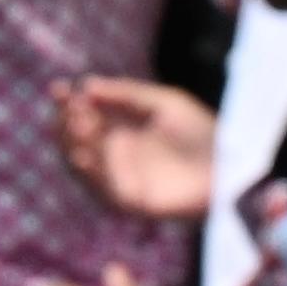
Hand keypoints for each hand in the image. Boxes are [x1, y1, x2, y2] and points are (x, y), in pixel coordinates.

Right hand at [53, 76, 215, 220]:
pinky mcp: (129, 201)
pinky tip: (83, 156)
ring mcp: (120, 178)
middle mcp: (115, 154)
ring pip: (82, 164)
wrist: (229, 168)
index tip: (57, 88)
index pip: (84, 114)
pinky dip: (90, 174)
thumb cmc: (201, 132)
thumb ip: (127, 94)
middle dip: (67, 121)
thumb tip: (85, 84)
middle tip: (70, 107)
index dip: (68, 102)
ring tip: (76, 125)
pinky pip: (102, 190)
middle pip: (76, 138)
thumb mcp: (164, 103)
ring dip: (73, 145)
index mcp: (121, 128)